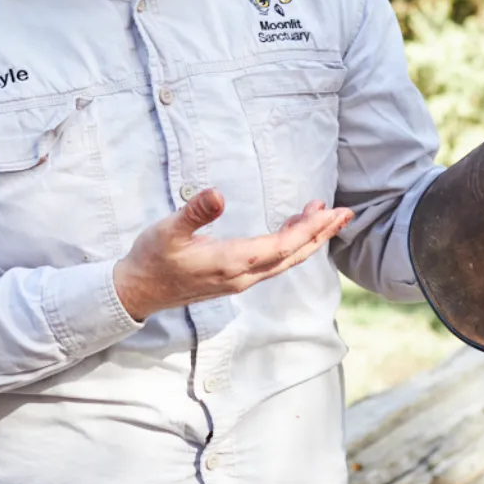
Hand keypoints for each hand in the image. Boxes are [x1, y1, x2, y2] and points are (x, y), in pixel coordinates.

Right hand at [112, 191, 352, 320]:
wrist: (138, 290)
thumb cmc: (152, 257)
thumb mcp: (168, 229)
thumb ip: (194, 212)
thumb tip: (217, 193)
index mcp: (231, 262)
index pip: (281, 245)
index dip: (308, 229)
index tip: (330, 211)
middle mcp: (242, 276)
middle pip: (292, 256)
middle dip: (320, 234)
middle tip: (345, 213)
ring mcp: (240, 280)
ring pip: (285, 261)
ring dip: (307, 239)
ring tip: (324, 216)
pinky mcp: (234, 279)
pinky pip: (273, 263)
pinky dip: (290, 246)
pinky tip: (293, 230)